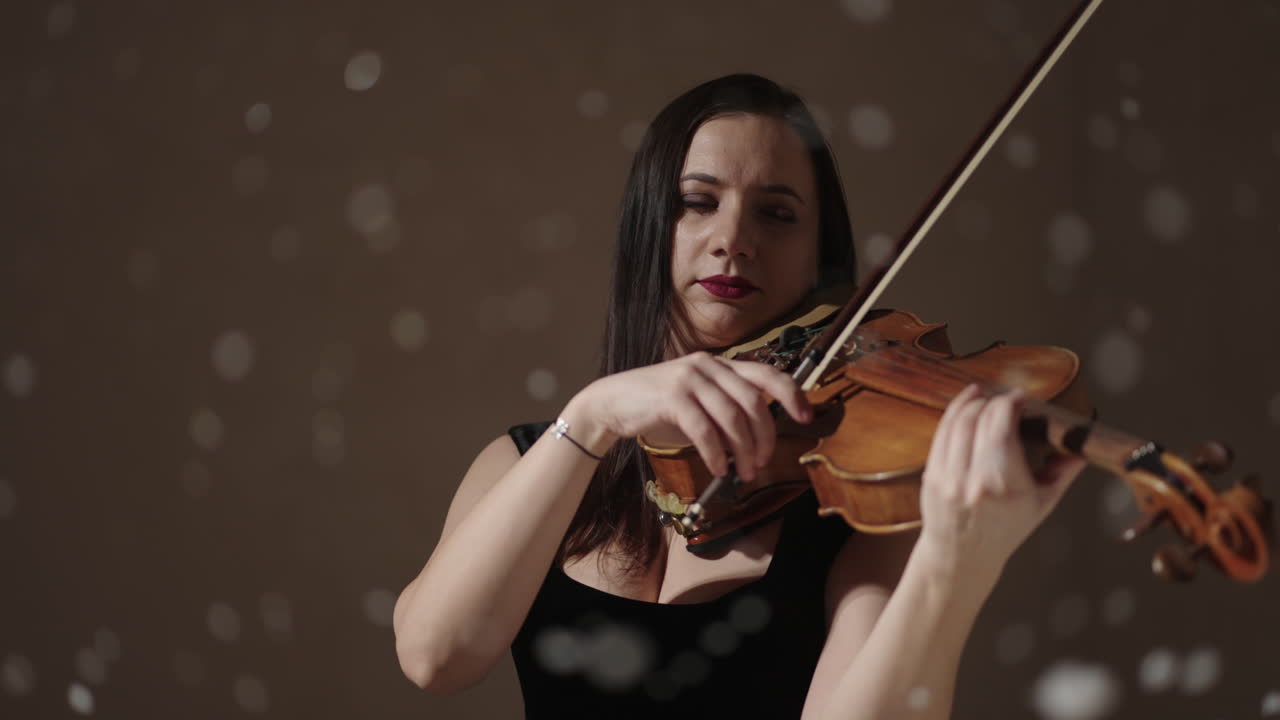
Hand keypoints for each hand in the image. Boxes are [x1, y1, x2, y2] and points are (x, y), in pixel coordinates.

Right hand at [573, 352, 811, 481]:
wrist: (613, 402)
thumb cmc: (660, 407)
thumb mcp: (699, 400)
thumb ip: (727, 408)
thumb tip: (761, 438)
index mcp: (721, 364)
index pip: (767, 373)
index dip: (792, 394)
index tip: (806, 416)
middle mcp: (709, 365)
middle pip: (754, 402)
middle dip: (764, 438)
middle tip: (761, 465)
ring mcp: (690, 378)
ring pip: (733, 418)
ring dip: (743, 452)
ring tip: (743, 473)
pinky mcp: (672, 396)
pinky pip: (705, 430)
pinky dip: (716, 454)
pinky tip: (719, 469)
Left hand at [918, 384, 1086, 578]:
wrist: (963, 555)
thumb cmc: (1006, 530)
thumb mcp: (1042, 504)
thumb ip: (1063, 471)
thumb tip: (1082, 445)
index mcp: (1004, 484)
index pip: (1002, 424)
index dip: (1011, 402)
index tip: (1022, 397)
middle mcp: (973, 479)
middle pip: (979, 418)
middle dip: (994, 401)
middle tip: (1007, 400)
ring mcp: (947, 476)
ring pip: (957, 422)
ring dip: (972, 402)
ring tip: (986, 395)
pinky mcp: (931, 474)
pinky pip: (941, 433)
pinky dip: (953, 413)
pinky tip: (966, 403)